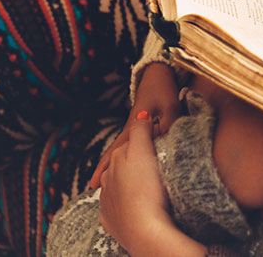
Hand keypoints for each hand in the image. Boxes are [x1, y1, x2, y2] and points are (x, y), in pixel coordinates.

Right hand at [90, 63, 180, 188]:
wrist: (158, 74)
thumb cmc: (163, 90)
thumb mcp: (170, 108)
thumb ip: (167, 127)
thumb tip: (163, 147)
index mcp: (132, 127)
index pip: (116, 150)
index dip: (105, 166)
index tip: (94, 183)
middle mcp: (129, 129)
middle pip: (113, 152)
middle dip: (104, 169)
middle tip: (93, 187)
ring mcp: (132, 127)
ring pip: (120, 150)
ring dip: (112, 163)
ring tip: (105, 181)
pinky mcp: (140, 126)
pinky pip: (130, 146)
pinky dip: (124, 156)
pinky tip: (125, 164)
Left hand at [99, 114, 205, 256]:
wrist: (144, 231)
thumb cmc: (147, 189)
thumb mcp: (143, 151)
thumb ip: (141, 130)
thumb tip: (141, 113)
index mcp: (116, 159)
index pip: (129, 143)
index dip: (144, 139)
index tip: (158, 139)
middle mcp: (108, 179)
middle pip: (121, 164)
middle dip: (131, 161)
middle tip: (151, 164)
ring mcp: (108, 200)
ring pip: (115, 186)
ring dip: (125, 183)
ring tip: (142, 185)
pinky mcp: (111, 220)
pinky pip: (116, 208)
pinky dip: (122, 204)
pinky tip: (131, 205)